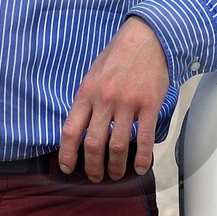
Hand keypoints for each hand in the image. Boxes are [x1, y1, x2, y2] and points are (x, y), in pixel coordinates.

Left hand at [60, 16, 170, 180]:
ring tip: (115, 175)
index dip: (67, 153)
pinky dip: (142, 157)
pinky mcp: (149, 105)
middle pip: (93, 144)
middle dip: (92, 166)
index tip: (67, 167)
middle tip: (95, 177)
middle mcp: (105, 100)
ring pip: (118, 145)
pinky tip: (141, 167)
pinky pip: (145, 137)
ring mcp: (128, 104)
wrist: (148, 37)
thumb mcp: (94, 73)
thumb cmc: (119, 55)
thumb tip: (82, 124)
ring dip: (115, 166)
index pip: (71, 130)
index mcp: (87, 92)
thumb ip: (87, 98)